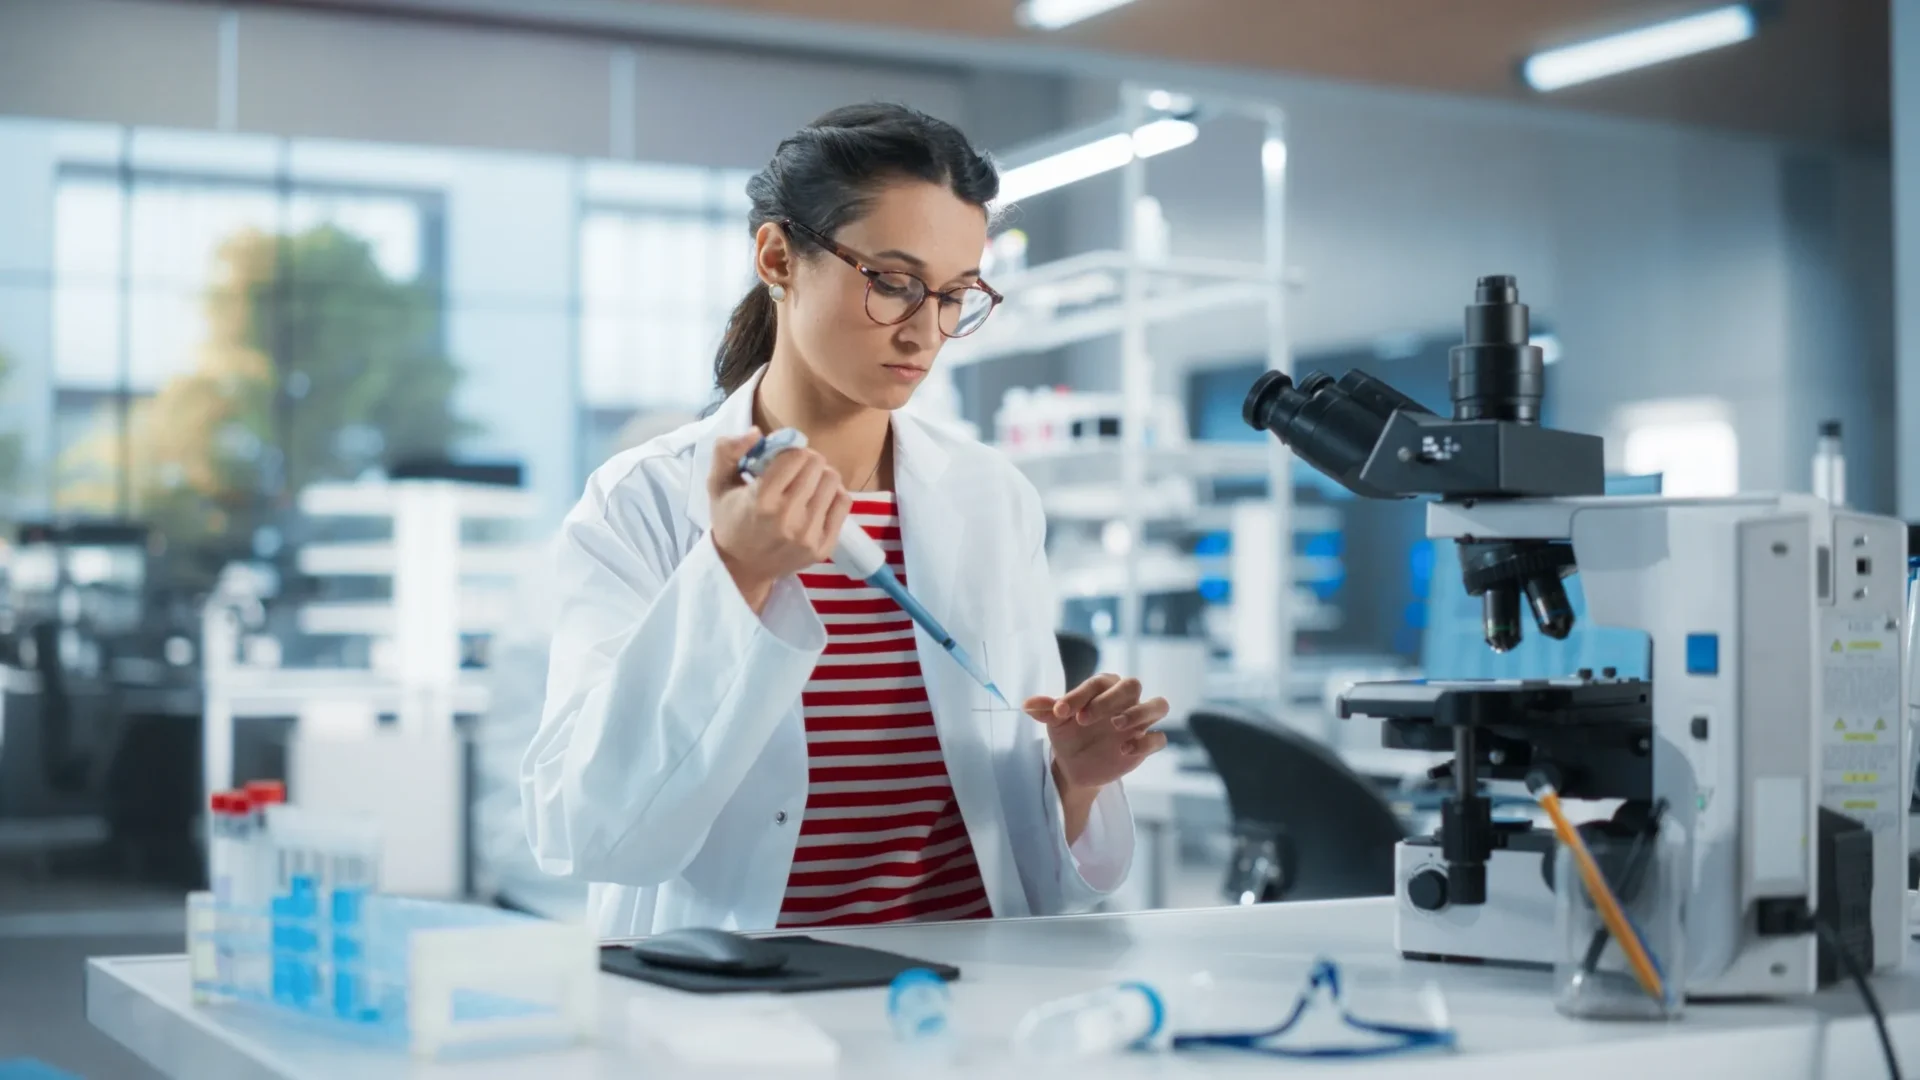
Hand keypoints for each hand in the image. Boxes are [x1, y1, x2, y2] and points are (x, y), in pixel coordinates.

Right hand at [707, 428, 853, 611]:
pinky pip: (843, 502)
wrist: (741, 567)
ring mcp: (808, 535)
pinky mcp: (823, 546)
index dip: (788, 451)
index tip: (780, 461)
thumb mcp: (717, 483)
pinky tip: (817, 500)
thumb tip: (758, 432)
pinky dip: (832, 494)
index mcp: (761, 500)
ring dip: (820, 476)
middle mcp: (788, 518)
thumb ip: (728, 451)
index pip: (795, 455)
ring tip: (806, 486)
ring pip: (833, 480)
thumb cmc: (730, 519)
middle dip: (805, 462)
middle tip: (795, 472)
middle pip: (817, 464)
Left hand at [1025, 674, 1168, 841]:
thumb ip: (1047, 710)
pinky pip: (1158, 738)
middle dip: (1110, 699)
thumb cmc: (1068, 734)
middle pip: (1132, 685)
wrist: (1074, 765)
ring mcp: (1139, 722)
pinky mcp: (1145, 744)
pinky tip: (1123, 750)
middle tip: (1083, 719)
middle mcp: (1125, 700)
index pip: (1098, 682)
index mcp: (1104, 687)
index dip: (1079, 695)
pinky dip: (1145, 742)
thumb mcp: (1055, 722)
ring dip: (1139, 712)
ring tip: (1115, 726)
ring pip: (1158, 705)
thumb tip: (1027, 704)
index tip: (1058, 713)